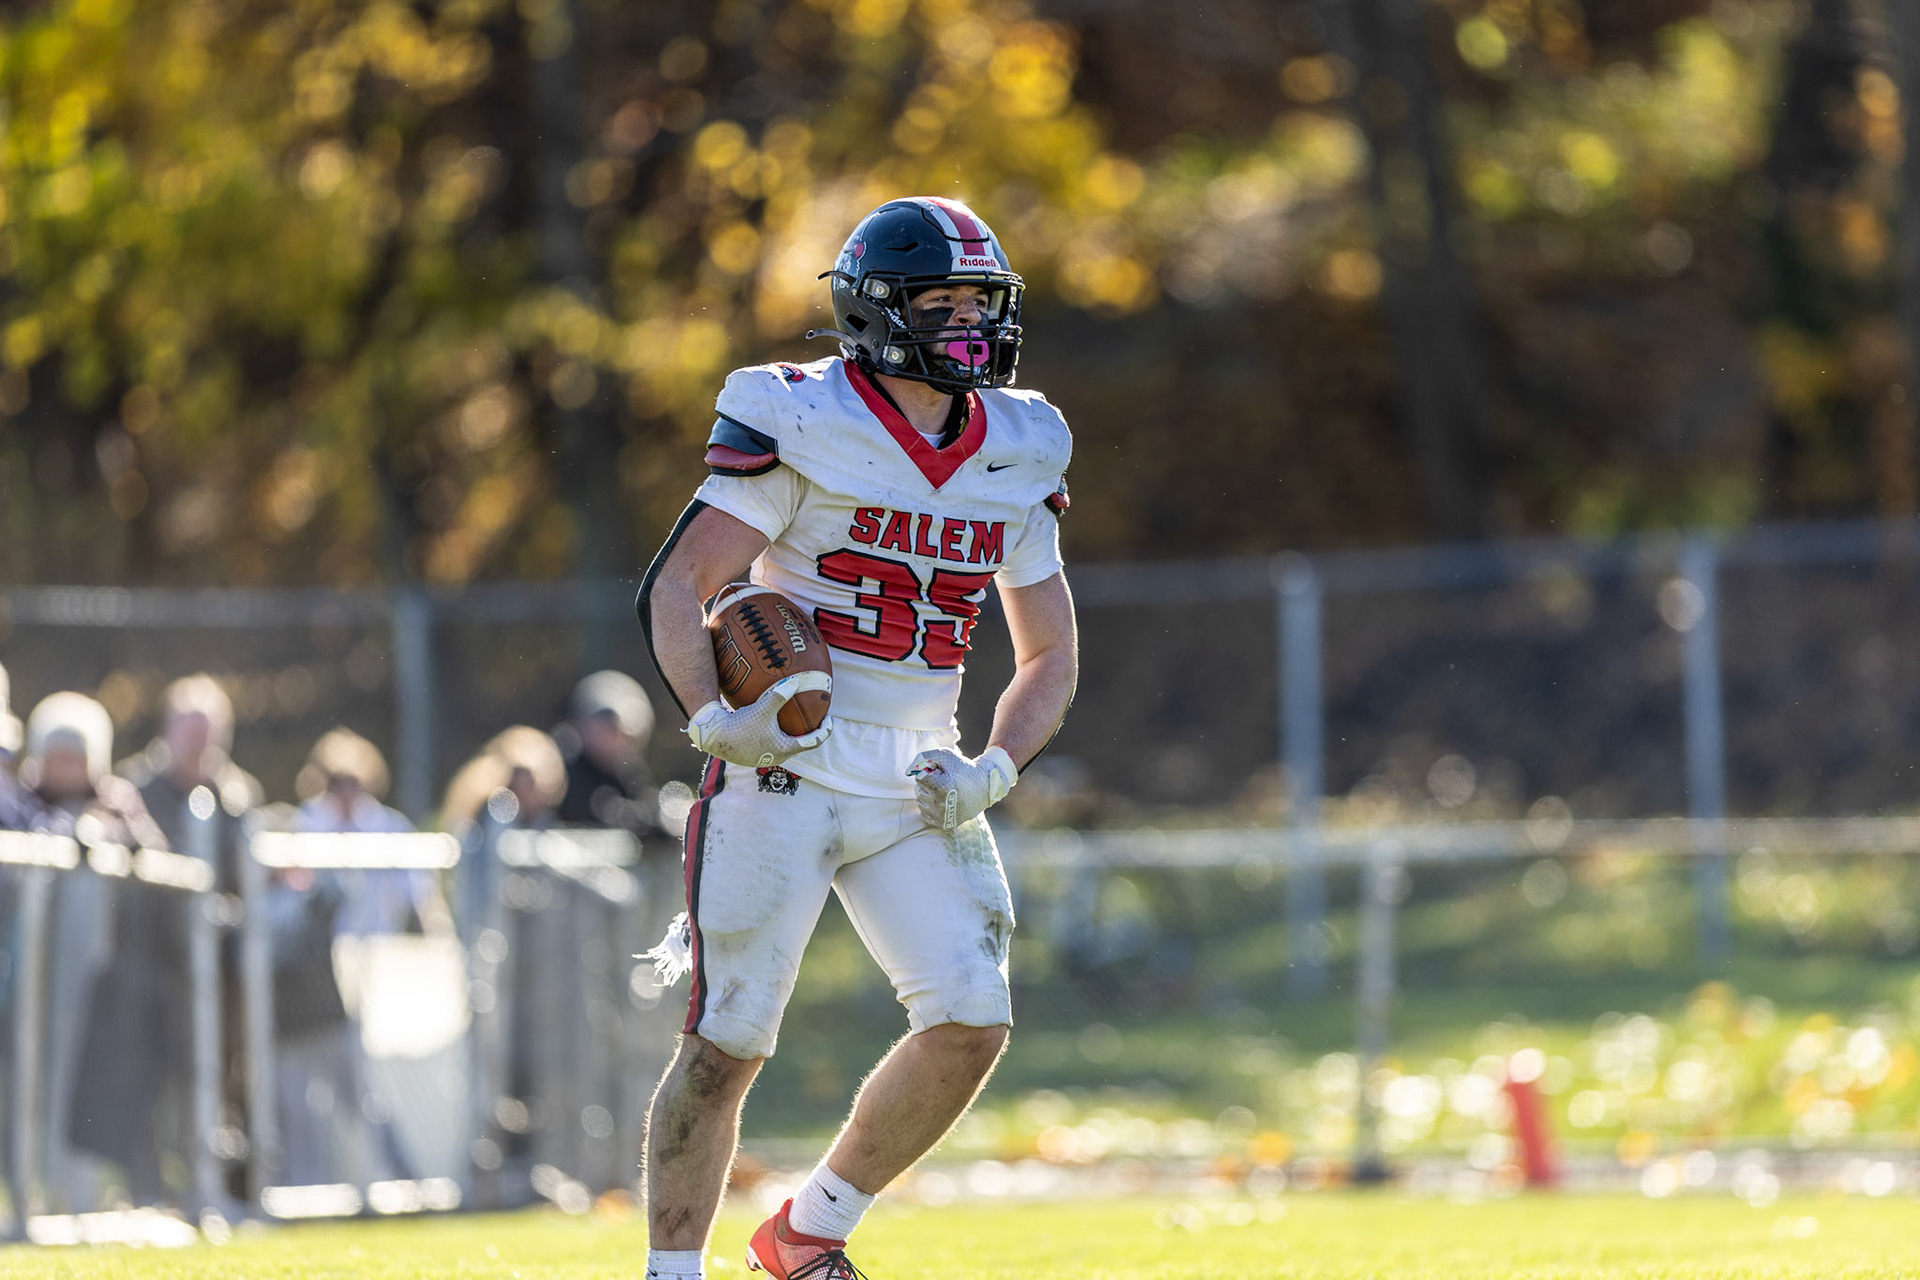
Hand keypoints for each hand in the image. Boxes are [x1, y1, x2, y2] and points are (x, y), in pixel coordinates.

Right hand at [686, 673, 831, 766]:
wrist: (714, 737)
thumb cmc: (740, 726)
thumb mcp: (763, 708)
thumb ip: (780, 695)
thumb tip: (797, 681)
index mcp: (785, 749)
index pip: (814, 742)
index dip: (825, 730)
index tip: (829, 718)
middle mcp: (777, 756)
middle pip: (801, 744)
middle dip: (810, 732)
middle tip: (815, 717)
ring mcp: (764, 756)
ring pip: (786, 744)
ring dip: (793, 732)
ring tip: (795, 718)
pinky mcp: (752, 753)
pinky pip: (772, 742)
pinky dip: (778, 732)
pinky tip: (772, 719)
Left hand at [907, 746, 1017, 830]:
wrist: (984, 787)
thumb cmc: (963, 769)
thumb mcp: (946, 755)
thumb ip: (924, 758)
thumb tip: (908, 772)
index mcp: (942, 786)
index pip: (919, 777)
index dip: (931, 772)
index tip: (943, 773)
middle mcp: (941, 803)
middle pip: (918, 790)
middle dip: (929, 783)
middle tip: (946, 781)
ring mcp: (943, 816)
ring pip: (921, 802)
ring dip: (929, 795)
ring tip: (946, 791)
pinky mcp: (945, 824)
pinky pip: (925, 814)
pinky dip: (932, 807)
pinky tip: (945, 802)